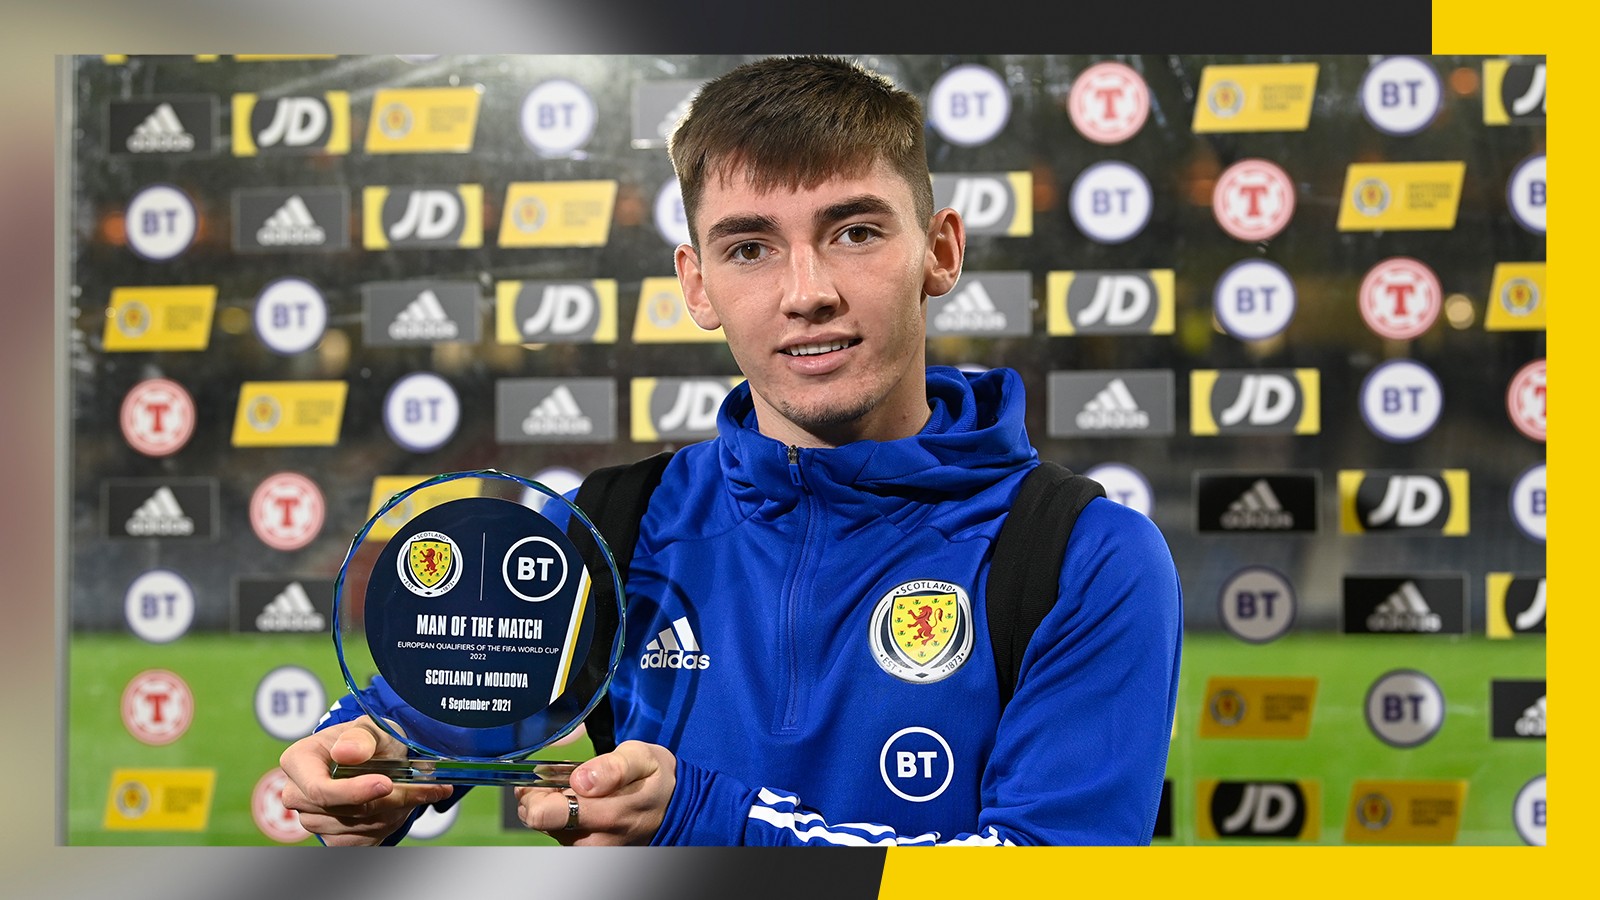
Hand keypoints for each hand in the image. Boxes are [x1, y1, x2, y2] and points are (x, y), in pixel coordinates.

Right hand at [279, 718, 453, 845]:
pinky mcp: (331, 838)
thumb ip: (360, 737)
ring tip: (414, 790)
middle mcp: (297, 795)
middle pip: (344, 811)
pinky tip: (401, 805)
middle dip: (389, 800)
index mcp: (298, 761)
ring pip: (359, 828)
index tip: (387, 783)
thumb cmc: (368, 739)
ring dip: (395, 812)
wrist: (375, 758)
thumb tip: (344, 752)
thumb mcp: (370, 727)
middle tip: (425, 786)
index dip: (353, 792)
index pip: (318, 789)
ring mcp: (312, 821)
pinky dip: (390, 824)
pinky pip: (364, 841)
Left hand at [515, 740, 675, 845]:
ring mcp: (590, 850)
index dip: (533, 793)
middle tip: (562, 780)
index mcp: (604, 814)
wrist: (677, 808)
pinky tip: (582, 805)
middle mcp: (593, 840)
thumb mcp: (642, 758)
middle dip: (542, 798)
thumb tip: (581, 779)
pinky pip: (561, 834)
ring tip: (578, 791)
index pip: (542, 814)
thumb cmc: (655, 779)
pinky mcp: (589, 853)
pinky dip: (564, 817)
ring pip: (548, 827)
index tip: (542, 777)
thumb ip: (612, 767)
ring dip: (554, 807)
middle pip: (539, 821)